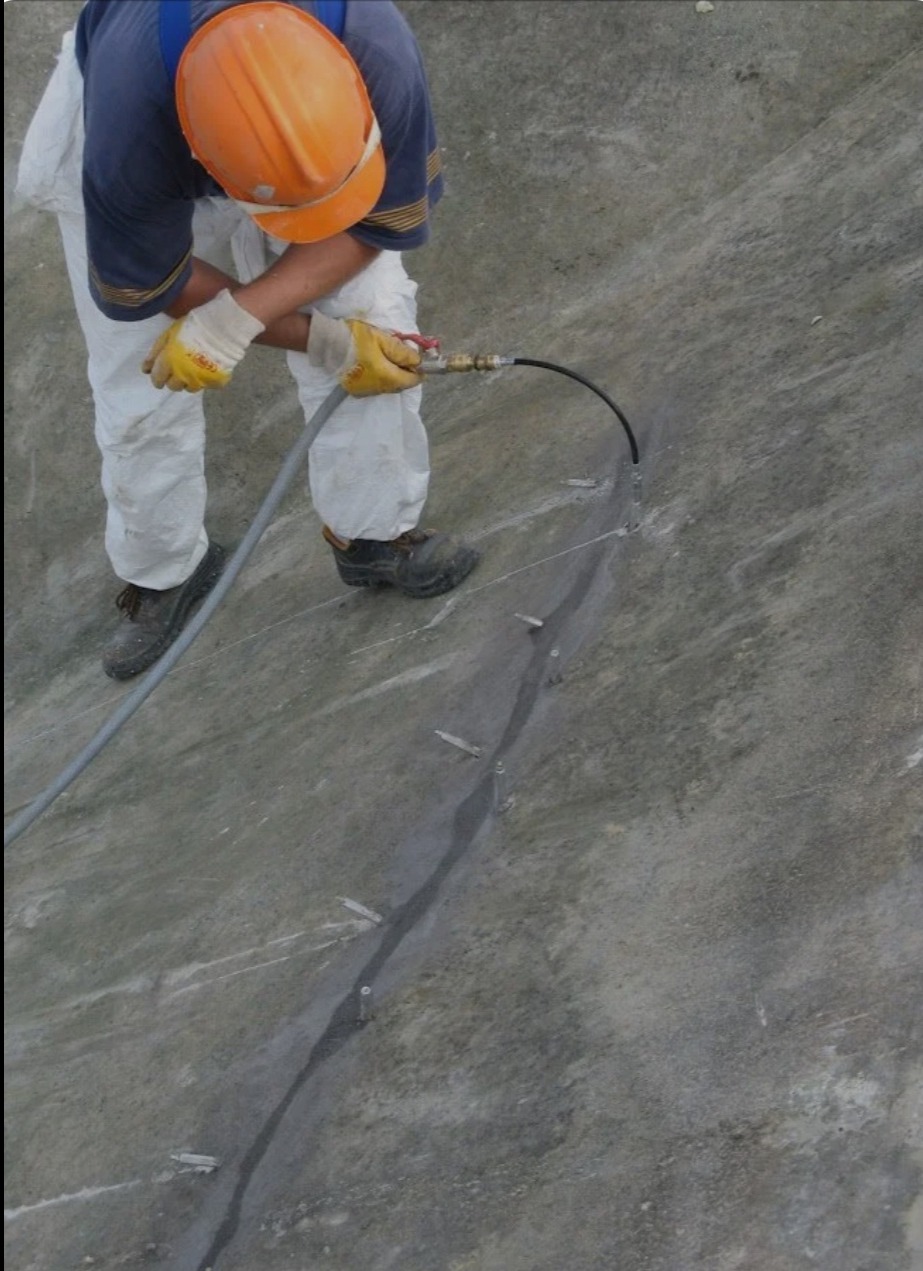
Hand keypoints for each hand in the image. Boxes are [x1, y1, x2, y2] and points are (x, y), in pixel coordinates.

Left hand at [143, 289, 265, 391]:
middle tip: (178, 367)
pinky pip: (206, 385)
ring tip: (193, 367)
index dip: (158, 377)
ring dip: (188, 380)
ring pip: (190, 388)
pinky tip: (207, 368)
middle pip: (173, 387)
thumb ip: (155, 353)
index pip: (157, 380)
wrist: (221, 328)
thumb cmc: (191, 327)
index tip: (161, 372)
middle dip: (173, 379)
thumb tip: (145, 369)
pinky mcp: (215, 382)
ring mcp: (200, 381)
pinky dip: (205, 379)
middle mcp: (182, 376)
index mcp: (168, 364)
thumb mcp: (168, 335)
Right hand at [306, 312, 421, 395]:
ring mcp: (367, 391)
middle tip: (404, 354)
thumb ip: (402, 352)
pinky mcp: (357, 390)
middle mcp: (379, 389)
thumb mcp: (382, 338)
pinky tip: (376, 363)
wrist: (327, 344)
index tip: (417, 357)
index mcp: (387, 377)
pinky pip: (377, 386)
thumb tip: (418, 361)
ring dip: (394, 374)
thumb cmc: (355, 338)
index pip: (413, 380)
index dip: (419, 369)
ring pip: (389, 385)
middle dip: (406, 371)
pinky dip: (382, 376)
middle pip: (402, 384)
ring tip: (389, 357)